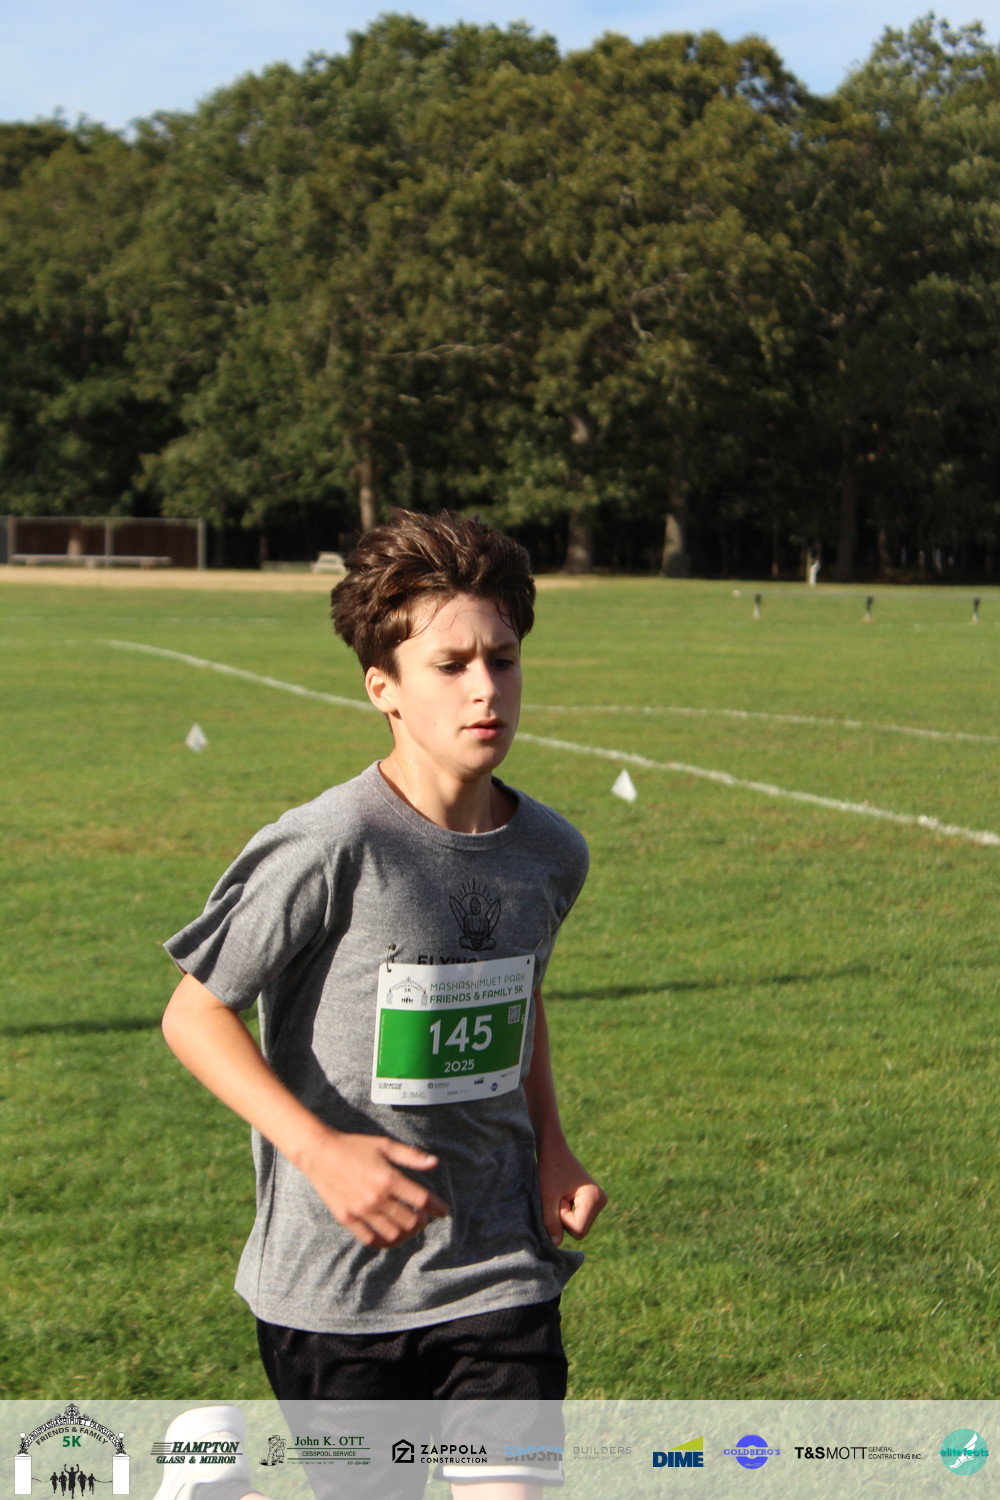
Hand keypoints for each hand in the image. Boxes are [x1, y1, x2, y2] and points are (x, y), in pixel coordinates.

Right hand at [297, 1127, 448, 1248]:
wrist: (320, 1153)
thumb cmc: (354, 1146)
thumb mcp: (385, 1145)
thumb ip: (411, 1156)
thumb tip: (435, 1163)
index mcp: (389, 1178)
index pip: (422, 1200)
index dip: (437, 1208)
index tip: (443, 1211)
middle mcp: (376, 1198)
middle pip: (410, 1222)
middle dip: (423, 1222)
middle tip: (424, 1217)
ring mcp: (361, 1211)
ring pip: (393, 1235)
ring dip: (407, 1233)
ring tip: (409, 1226)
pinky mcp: (347, 1219)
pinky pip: (371, 1240)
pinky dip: (385, 1241)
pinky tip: (390, 1234)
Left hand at [536, 1137, 606, 1246]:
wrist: (553, 1149)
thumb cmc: (549, 1168)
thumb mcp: (547, 1197)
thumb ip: (551, 1222)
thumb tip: (556, 1244)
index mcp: (595, 1198)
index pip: (578, 1230)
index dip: (562, 1218)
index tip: (558, 1198)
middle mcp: (601, 1200)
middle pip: (579, 1230)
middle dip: (564, 1218)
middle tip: (558, 1196)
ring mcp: (598, 1201)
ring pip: (577, 1226)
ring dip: (564, 1215)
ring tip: (559, 1194)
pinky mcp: (592, 1201)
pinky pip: (577, 1219)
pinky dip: (566, 1212)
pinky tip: (562, 1195)